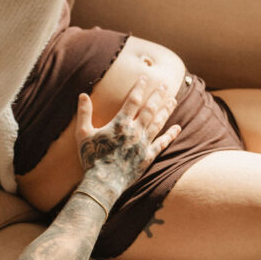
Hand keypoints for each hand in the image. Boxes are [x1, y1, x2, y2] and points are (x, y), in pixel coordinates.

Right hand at [74, 78, 179, 205]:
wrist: (103, 182)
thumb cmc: (91, 157)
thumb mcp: (83, 134)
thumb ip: (84, 113)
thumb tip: (82, 95)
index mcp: (119, 124)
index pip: (133, 100)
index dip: (140, 87)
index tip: (145, 77)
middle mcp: (135, 132)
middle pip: (149, 109)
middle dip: (157, 96)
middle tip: (166, 85)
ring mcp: (143, 144)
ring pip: (158, 123)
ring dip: (166, 111)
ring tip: (173, 100)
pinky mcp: (147, 156)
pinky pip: (162, 143)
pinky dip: (171, 135)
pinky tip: (178, 127)